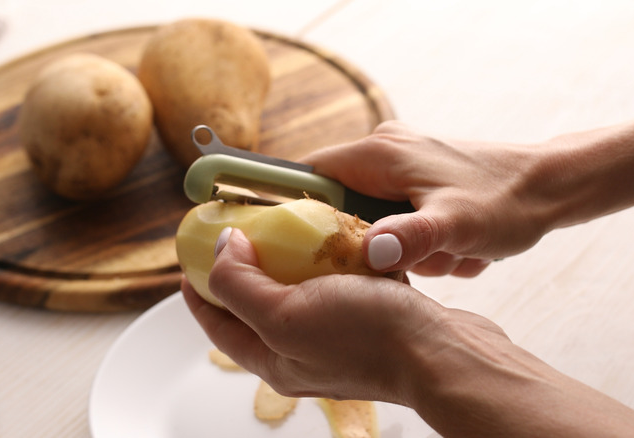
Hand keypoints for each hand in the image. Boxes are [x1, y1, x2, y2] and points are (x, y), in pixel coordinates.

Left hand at [182, 227, 434, 403]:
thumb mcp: (286, 312)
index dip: (198, 291)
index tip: (190, 257)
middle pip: (254, 308)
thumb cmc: (369, 338)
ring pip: (296, 295)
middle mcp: (300, 353)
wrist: (444, 354)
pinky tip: (332, 240)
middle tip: (236, 234)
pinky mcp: (366, 321)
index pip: (218, 324)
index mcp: (273, 359)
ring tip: (281, 231)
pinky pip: (334, 288)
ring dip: (286, 263)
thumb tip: (220, 250)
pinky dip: (326, 264)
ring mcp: (334, 339)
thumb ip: (241, 285)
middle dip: (241, 272)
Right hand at [301, 121, 547, 276]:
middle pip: (343, 207)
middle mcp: (386, 152)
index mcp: (379, 153)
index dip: (299, 212)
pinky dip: (426, 242)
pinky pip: (403, 220)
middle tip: (414, 258)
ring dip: (409, 248)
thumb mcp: (455, 227)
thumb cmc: (507, 200)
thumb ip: (409, 239)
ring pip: (377, 220)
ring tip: (449, 252)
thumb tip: (369, 254)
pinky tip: (459, 247)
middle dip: (375, 243)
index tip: (311, 251)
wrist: (554, 187)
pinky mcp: (423, 180)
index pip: (309, 174)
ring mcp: (405, 165)